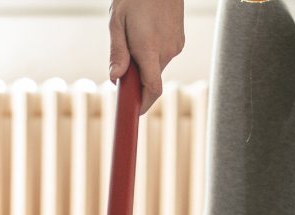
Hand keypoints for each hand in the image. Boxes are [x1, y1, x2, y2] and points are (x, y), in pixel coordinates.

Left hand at [109, 0, 184, 115]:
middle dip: (137, 78)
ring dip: (144, 63)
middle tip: (122, 64)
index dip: (144, 104)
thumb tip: (115, 78)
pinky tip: (146, 33)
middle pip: (151, 78)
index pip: (152, 88)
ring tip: (134, 37)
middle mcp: (166, 51)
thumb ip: (118, 52)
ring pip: (157, 67)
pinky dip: (153, 54)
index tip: (134, 112)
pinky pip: (164, 56)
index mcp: (149, 48)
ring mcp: (176, 46)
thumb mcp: (118, 22)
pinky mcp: (180, 42)